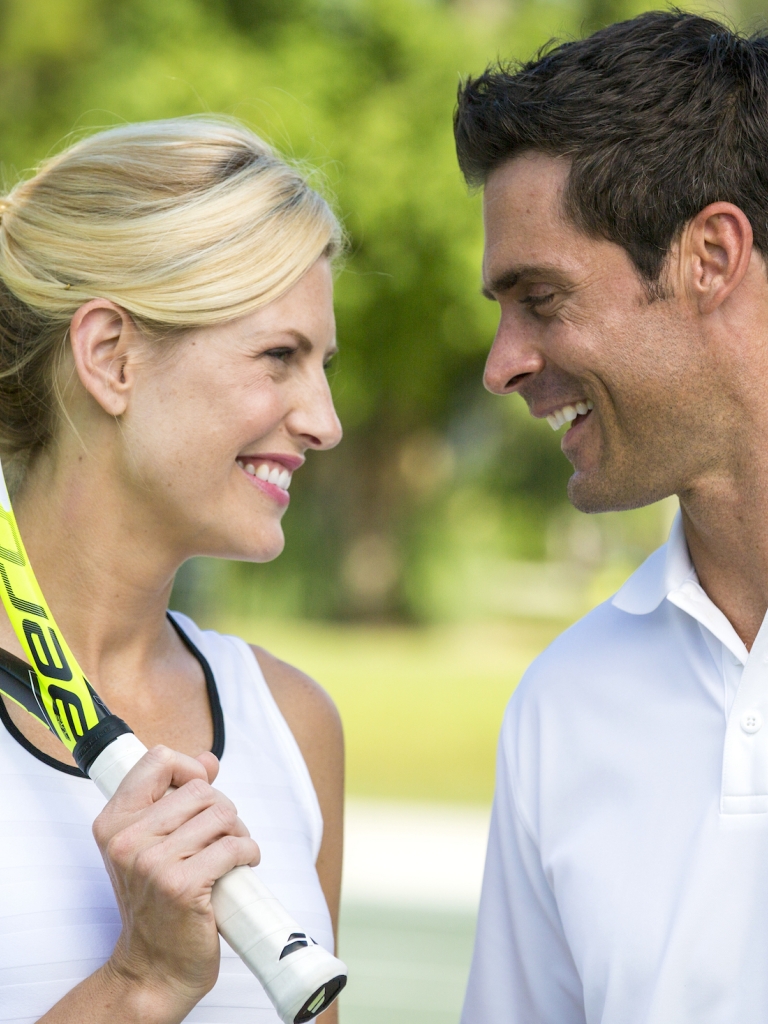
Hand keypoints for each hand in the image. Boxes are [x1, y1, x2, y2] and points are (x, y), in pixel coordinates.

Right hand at [92, 746, 259, 1019]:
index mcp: (114, 822)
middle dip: (222, 811)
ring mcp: (153, 863)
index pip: (157, 760)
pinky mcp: (182, 886)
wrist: (153, 968)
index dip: (189, 769)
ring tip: (230, 854)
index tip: (200, 792)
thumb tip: (208, 760)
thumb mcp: (150, 846)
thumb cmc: (156, 903)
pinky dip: (249, 852)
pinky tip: (242, 866)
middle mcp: (127, 839)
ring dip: (238, 833)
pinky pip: (234, 846)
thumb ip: (174, 798)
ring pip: (222, 814)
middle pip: (200, 790)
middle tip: (220, 839)